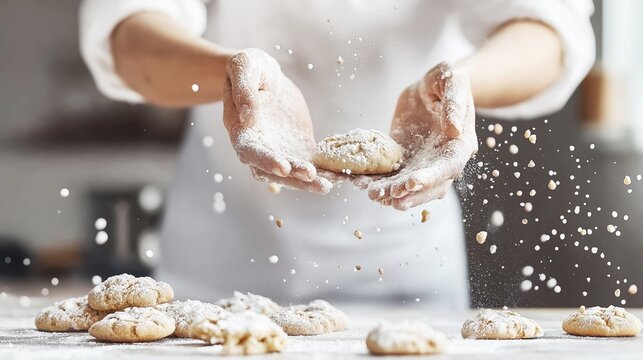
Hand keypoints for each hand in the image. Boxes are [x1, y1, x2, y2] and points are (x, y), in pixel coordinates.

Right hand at [223, 49, 331, 193]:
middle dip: (292, 177)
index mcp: (241, 130)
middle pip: (272, 170)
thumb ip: (244, 90)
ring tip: (328, 185)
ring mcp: (278, 150)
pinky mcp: (296, 147)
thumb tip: (247, 116)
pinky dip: (322, 172)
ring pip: (291, 173)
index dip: (266, 161)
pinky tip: (339, 177)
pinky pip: (308, 163)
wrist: (266, 76)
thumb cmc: (251, 68)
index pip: (250, 151)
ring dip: (307, 181)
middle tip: (314, 178)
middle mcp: (258, 147)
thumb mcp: (244, 67)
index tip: (283, 167)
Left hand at [367, 62, 477, 209]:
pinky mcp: (406, 160)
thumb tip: (455, 129)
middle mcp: (444, 159)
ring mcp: (425, 163)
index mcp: (460, 144)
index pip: (448, 167)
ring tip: (374, 195)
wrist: (430, 87)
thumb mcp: (452, 80)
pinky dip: (381, 182)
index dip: (432, 177)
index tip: (413, 183)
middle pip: (432, 186)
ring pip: (412, 187)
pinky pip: (394, 175)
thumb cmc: (446, 80)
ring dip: (394, 193)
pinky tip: (363, 184)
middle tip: (390, 197)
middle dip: (412, 194)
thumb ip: (455, 102)